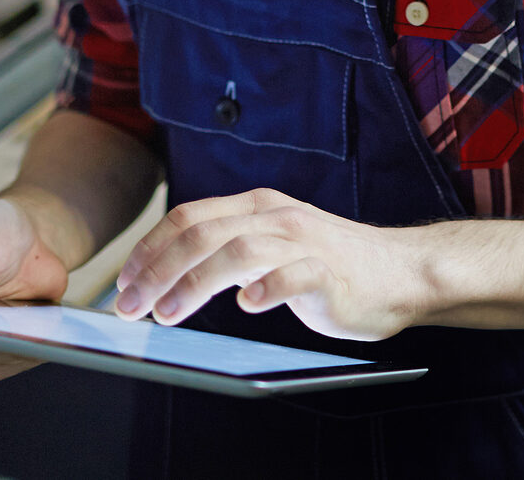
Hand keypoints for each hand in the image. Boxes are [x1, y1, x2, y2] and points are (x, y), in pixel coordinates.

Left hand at [114, 189, 429, 340]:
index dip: (148, 250)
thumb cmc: (332, 267)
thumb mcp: (273, 246)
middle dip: (157, 271)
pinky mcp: (330, 273)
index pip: (187, 218)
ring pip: (238, 251)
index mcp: (257, 207)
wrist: (400, 273)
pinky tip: (248, 306)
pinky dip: (266, 288)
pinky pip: (294, 275)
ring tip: (168, 315)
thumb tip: (166, 280)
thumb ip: (228, 252)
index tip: (122, 284)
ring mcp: (304, 243)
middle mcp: (277, 218)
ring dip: (195, 283)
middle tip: (130, 307)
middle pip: (202, 234)